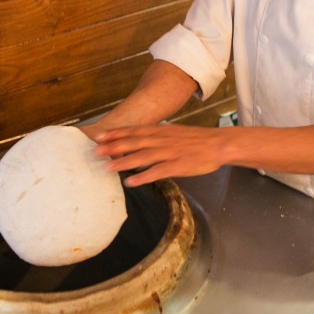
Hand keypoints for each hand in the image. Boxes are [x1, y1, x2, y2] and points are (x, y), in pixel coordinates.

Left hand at [93, 124, 225, 186]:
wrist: (218, 144)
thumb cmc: (196, 139)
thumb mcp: (173, 132)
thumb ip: (156, 135)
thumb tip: (140, 137)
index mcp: (161, 131)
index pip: (133, 130)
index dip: (115, 133)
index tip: (99, 136)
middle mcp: (162, 140)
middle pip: (134, 142)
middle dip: (114, 146)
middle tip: (96, 151)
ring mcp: (170, 152)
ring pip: (143, 156)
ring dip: (124, 162)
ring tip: (108, 168)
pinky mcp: (178, 165)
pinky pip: (158, 172)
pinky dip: (144, 177)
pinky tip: (131, 182)